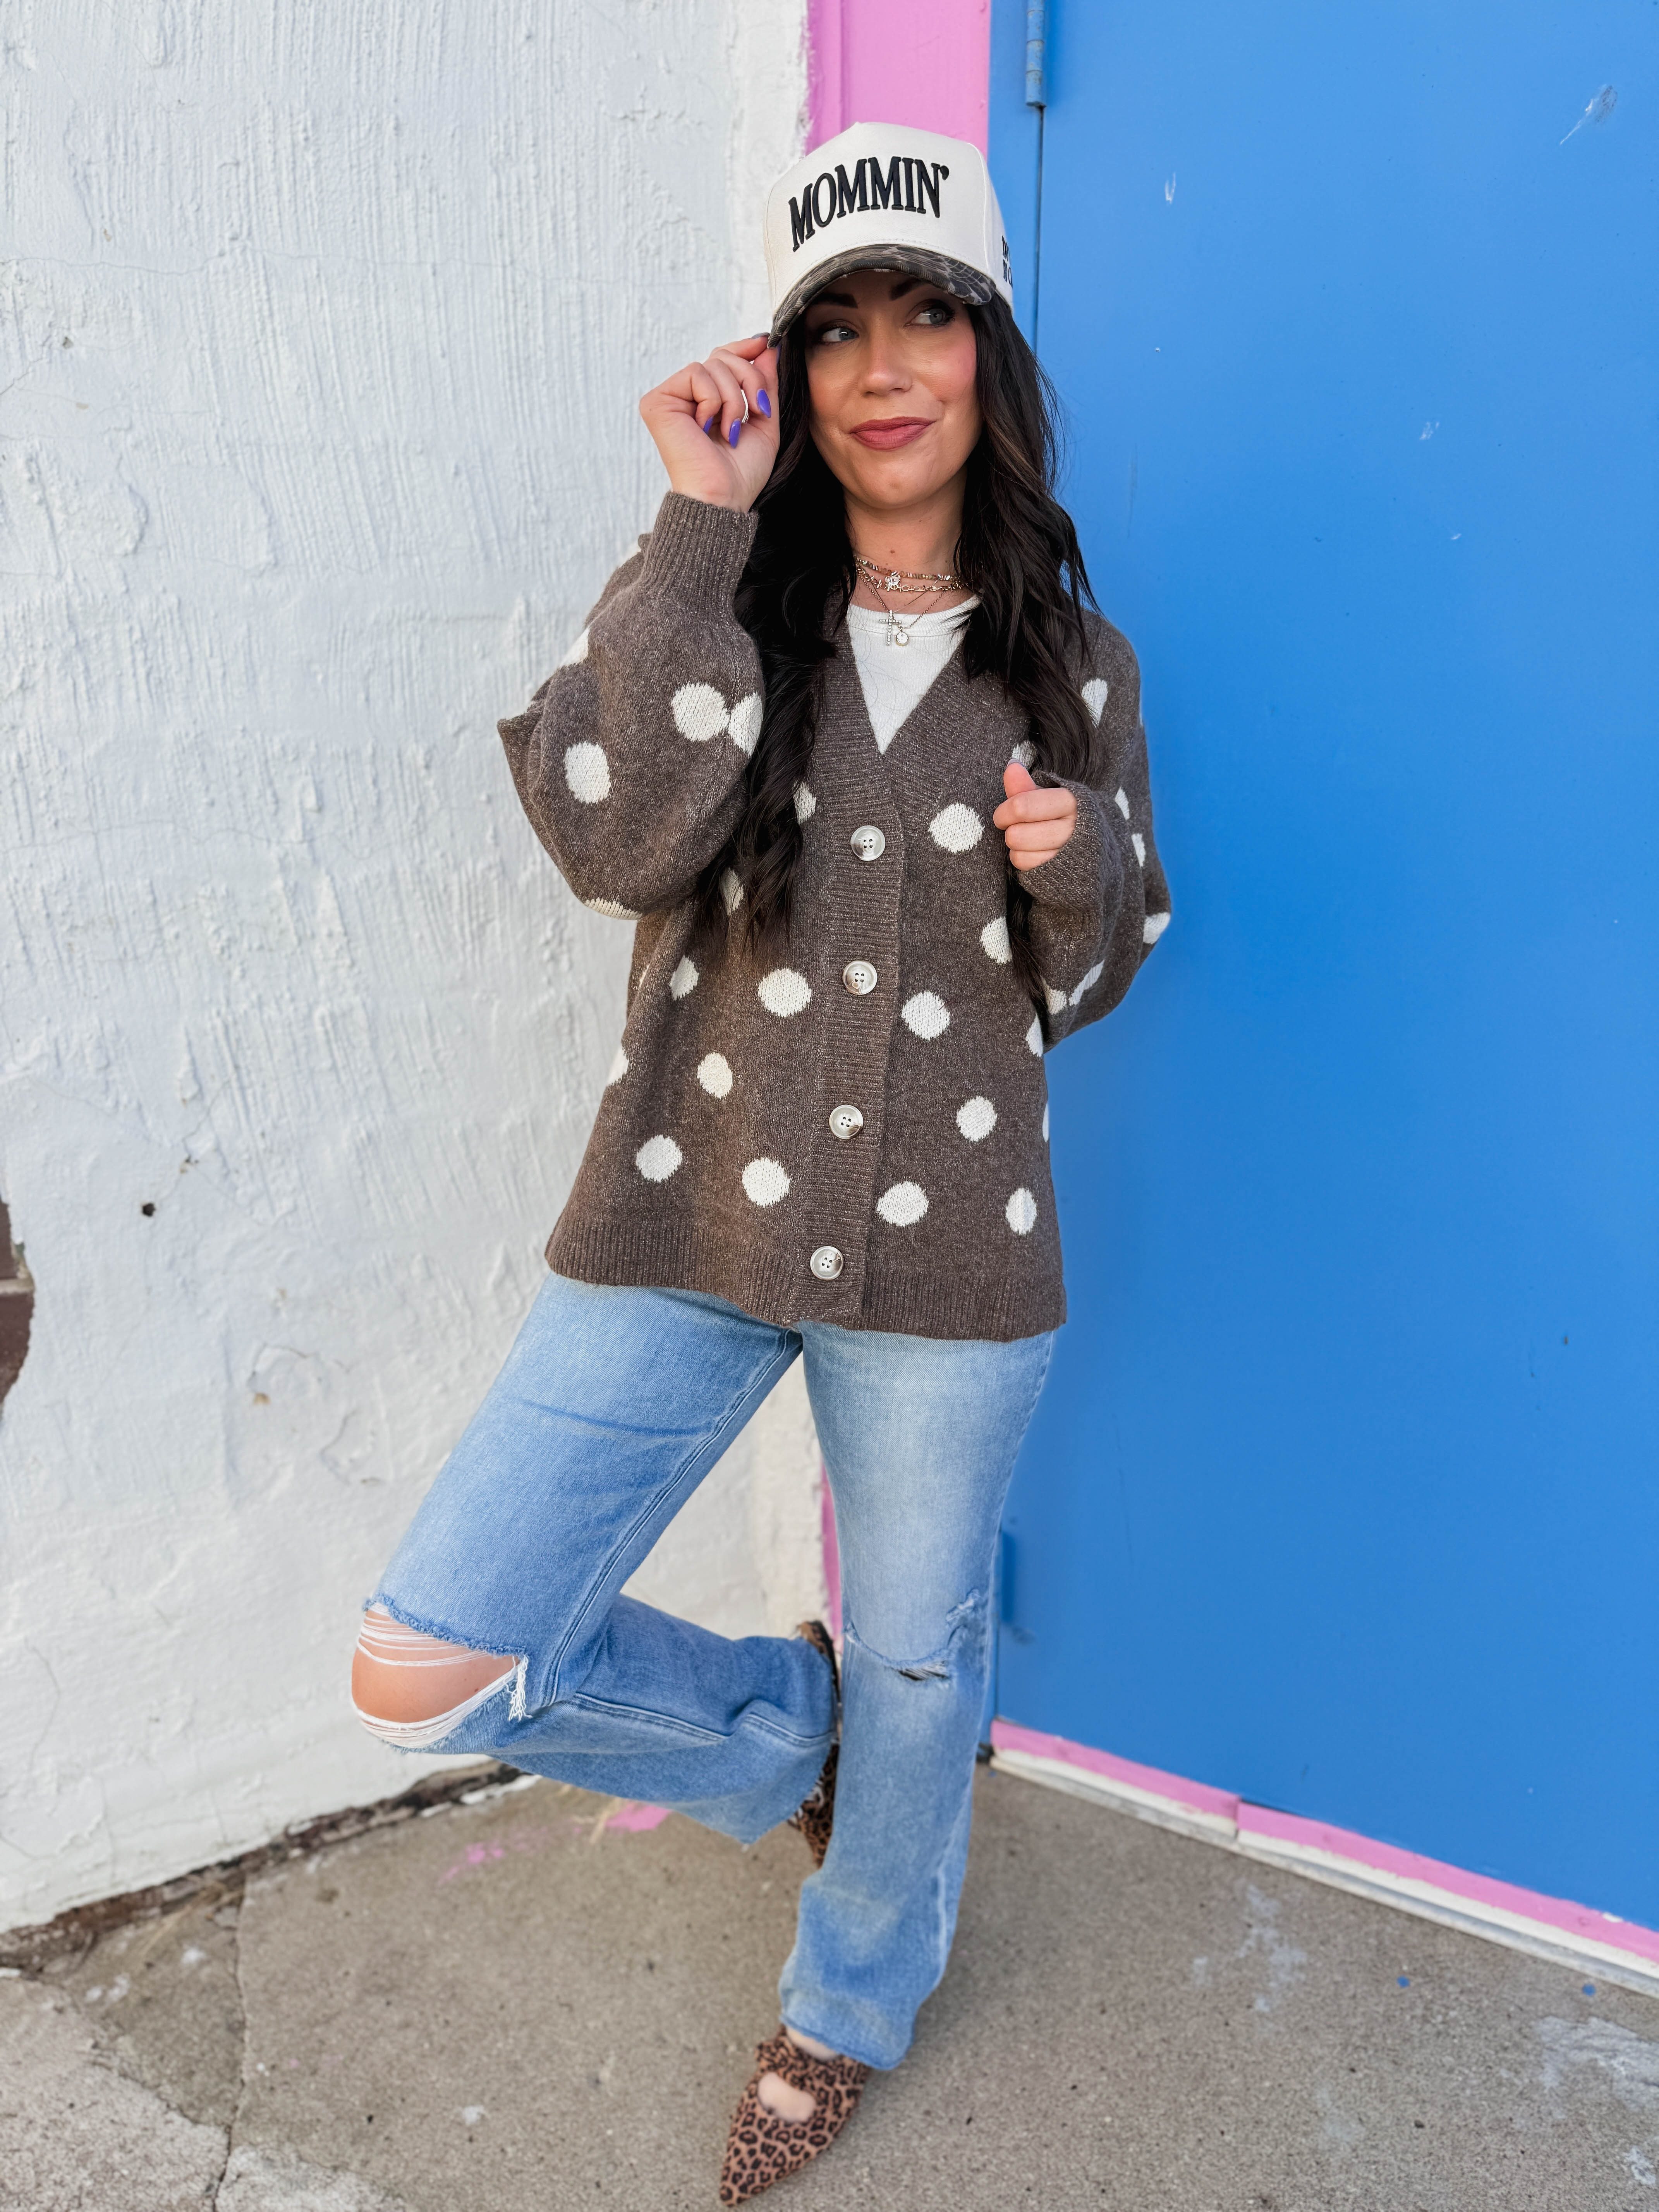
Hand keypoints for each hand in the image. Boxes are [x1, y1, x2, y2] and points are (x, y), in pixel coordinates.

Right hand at [638, 335, 779, 513]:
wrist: (722, 498)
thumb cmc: (741, 473)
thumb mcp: (764, 421)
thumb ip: (765, 383)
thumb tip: (767, 345)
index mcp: (707, 401)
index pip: (722, 359)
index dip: (744, 350)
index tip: (765, 345)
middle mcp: (686, 397)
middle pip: (721, 356)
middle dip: (749, 379)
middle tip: (756, 412)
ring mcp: (670, 398)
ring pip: (712, 364)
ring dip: (734, 398)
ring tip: (730, 431)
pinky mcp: (657, 402)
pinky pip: (696, 374)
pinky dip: (713, 400)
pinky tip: (707, 428)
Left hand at [994, 760, 1077, 869]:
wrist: (1091, 844)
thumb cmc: (1059, 814)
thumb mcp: (1046, 795)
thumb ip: (1026, 785)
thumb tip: (1012, 767)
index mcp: (1070, 801)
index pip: (1022, 807)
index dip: (1004, 812)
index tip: (1004, 813)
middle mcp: (1072, 828)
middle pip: (1016, 834)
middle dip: (1009, 829)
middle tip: (1015, 826)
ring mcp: (1067, 854)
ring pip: (1019, 852)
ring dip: (1015, 845)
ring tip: (1026, 838)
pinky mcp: (1060, 872)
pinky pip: (1024, 865)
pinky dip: (1021, 858)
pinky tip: (1031, 851)